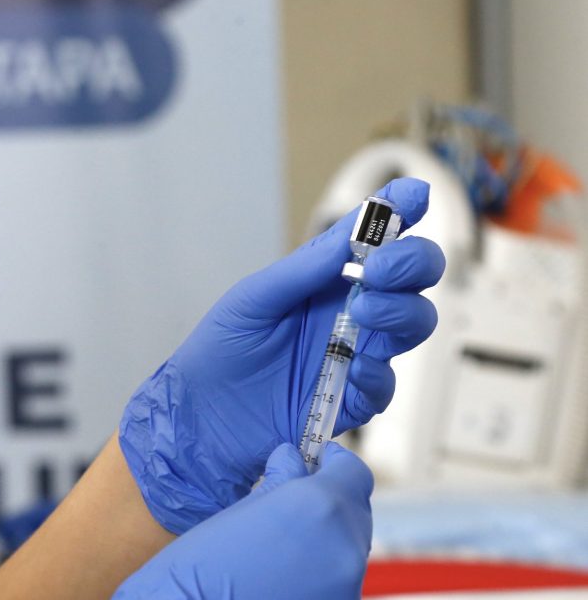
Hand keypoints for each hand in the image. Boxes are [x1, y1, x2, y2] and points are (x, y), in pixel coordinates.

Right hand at [113, 443, 373, 599]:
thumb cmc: (203, 568)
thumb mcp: (240, 510)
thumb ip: (280, 480)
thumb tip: (293, 460)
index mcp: (319, 507)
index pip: (354, 473)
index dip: (335, 463)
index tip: (319, 460)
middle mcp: (344, 545)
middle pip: (354, 509)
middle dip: (328, 499)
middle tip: (294, 500)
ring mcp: (347, 583)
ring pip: (347, 545)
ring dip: (325, 536)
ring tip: (284, 541)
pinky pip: (339, 576)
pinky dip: (321, 567)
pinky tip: (287, 569)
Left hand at [120, 178, 444, 533]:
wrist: (199, 417)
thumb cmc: (219, 351)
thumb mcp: (252, 300)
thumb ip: (303, 271)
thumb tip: (350, 235)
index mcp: (325, 279)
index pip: (376, 240)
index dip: (402, 213)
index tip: (414, 196)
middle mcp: (348, 311)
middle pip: (413, 279)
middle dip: (412, 264)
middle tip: (382, 269)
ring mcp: (354, 353)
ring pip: (412, 325)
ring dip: (401, 312)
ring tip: (366, 311)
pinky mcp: (351, 398)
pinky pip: (385, 384)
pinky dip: (377, 371)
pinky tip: (354, 366)